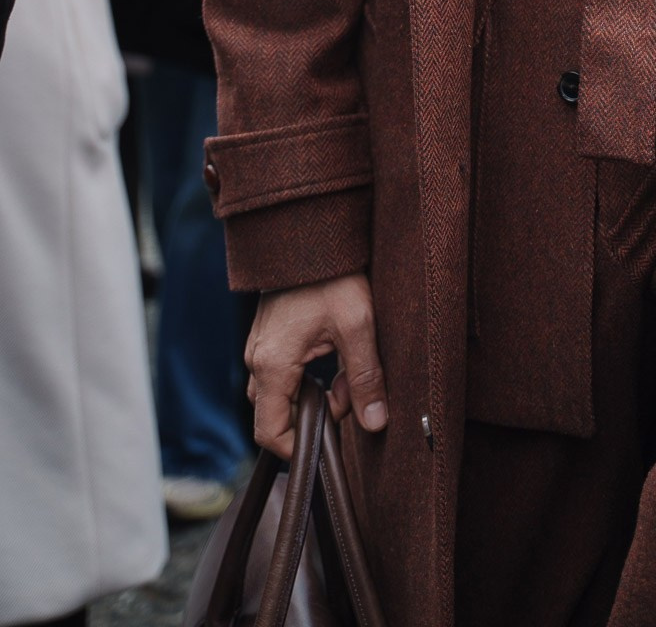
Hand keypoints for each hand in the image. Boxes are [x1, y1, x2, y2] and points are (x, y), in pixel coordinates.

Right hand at [245, 272, 386, 459]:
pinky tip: (333, 360)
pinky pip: (279, 373)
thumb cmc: (333, 275)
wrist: (312, 232)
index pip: (269, 431)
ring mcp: (259, 346)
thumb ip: (364, 377)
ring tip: (345, 377)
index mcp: (272, 363)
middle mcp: (257, 358)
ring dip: (310, 396)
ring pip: (278, 394)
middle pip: (273, 414)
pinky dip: (305, 378)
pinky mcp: (268, 336)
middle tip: (347, 398)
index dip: (297, 447)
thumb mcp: (358, 325)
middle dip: (310, 417)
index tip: (329, 439)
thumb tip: (375, 422)